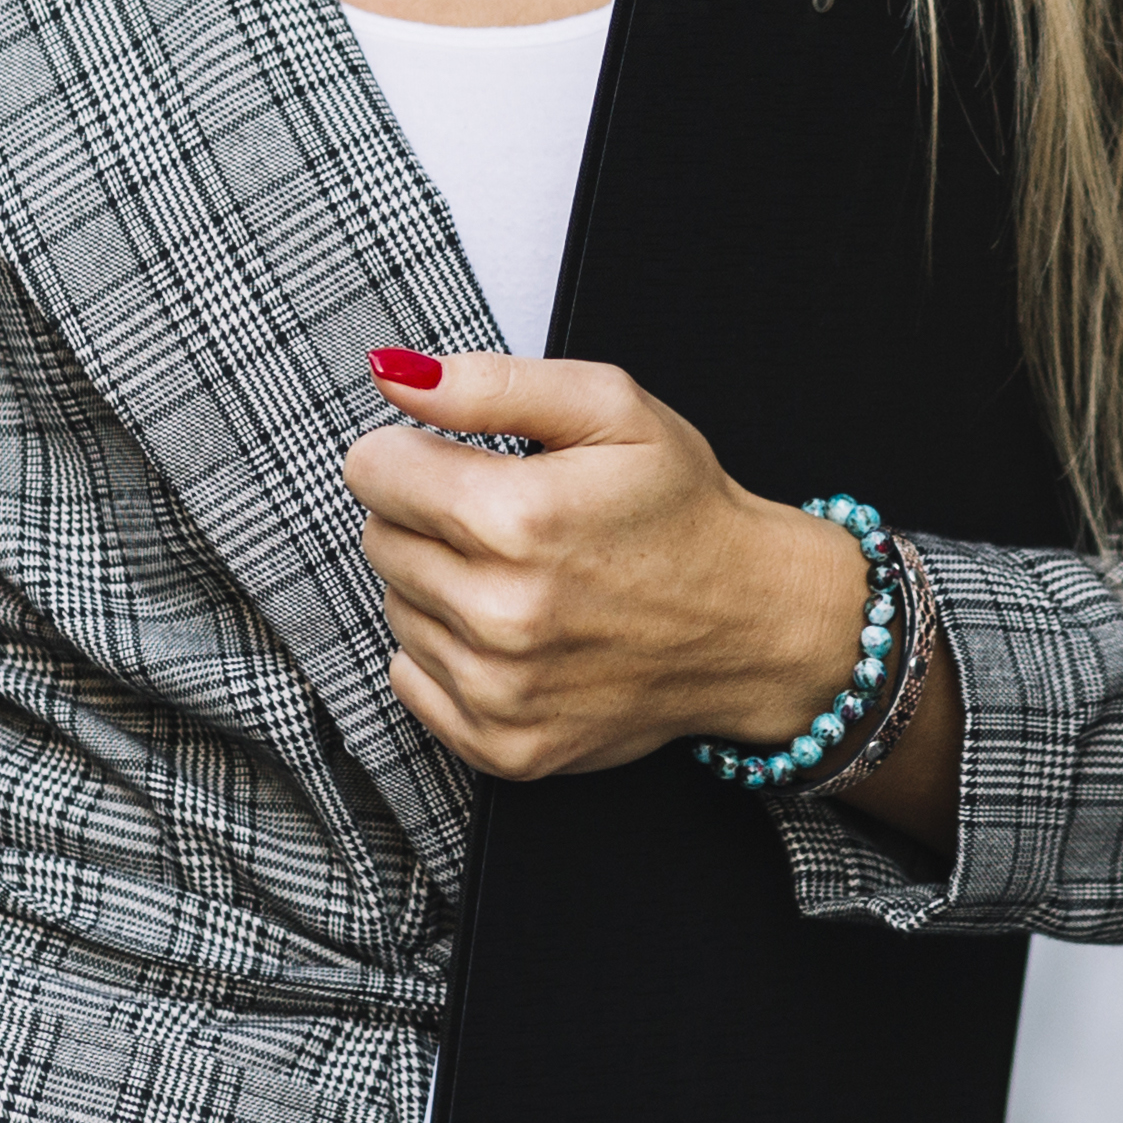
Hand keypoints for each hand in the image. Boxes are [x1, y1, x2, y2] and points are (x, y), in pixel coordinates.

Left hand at [342, 346, 870, 777]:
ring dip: (441, 586)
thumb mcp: (609, 408)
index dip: (414, 452)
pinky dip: (448, 653)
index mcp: (518, 519)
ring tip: (525, 578)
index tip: (463, 461)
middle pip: (377, 539)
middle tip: (510, 522)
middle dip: (429, 517)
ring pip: (394, 608)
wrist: (754, 624)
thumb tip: (394, 375)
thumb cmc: (682, 510)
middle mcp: (501, 614)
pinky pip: (409, 679)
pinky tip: (515, 636)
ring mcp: (500, 690)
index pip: (369, 469)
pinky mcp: (502, 747)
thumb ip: (489, 384)